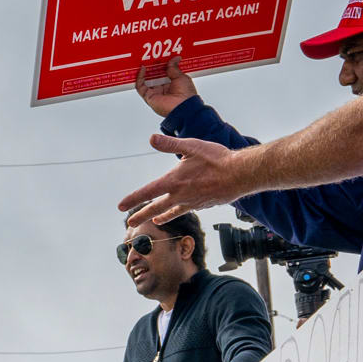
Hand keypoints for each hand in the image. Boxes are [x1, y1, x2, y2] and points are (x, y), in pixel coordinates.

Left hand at [119, 134, 245, 216]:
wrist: (242, 174)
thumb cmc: (217, 159)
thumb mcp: (191, 146)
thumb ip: (170, 143)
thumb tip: (151, 138)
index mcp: (174, 182)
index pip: (148, 192)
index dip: (133, 199)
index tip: (121, 207)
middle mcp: (181, 196)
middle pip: (156, 208)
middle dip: (142, 216)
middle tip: (130, 223)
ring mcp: (193, 202)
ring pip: (173, 212)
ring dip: (161, 216)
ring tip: (155, 220)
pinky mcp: (205, 204)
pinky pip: (188, 209)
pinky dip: (181, 210)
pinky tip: (181, 208)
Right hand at [133, 56, 196, 117]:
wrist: (183, 107)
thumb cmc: (186, 95)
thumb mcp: (181, 76)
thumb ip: (174, 68)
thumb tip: (174, 59)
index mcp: (172, 85)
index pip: (163, 73)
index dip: (161, 65)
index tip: (160, 56)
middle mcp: (162, 90)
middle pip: (154, 76)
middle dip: (152, 67)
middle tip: (152, 57)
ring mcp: (155, 93)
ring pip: (146, 80)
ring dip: (145, 71)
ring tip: (146, 60)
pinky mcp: (149, 97)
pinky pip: (140, 87)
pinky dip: (140, 77)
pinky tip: (143, 68)